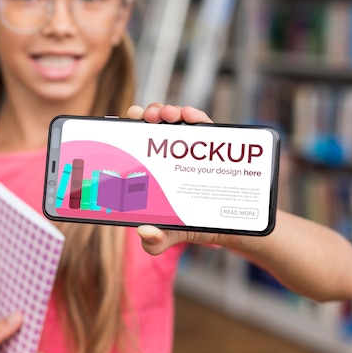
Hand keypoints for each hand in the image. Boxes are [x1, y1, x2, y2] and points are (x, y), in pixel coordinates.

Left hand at [126, 103, 221, 254]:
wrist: (226, 226)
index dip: (128, 128)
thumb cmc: (187, 225)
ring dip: (168, 111)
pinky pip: (203, 125)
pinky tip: (190, 116)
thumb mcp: (169, 234)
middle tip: (145, 116)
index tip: (125, 121)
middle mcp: (167, 153)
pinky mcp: (210, 147)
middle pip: (153, 125)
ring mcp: (187, 147)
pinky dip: (195, 116)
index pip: (136, 142)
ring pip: (175, 120)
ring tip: (167, 115)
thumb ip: (155, 240)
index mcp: (151, 168)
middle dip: (146, 114)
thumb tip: (144, 232)